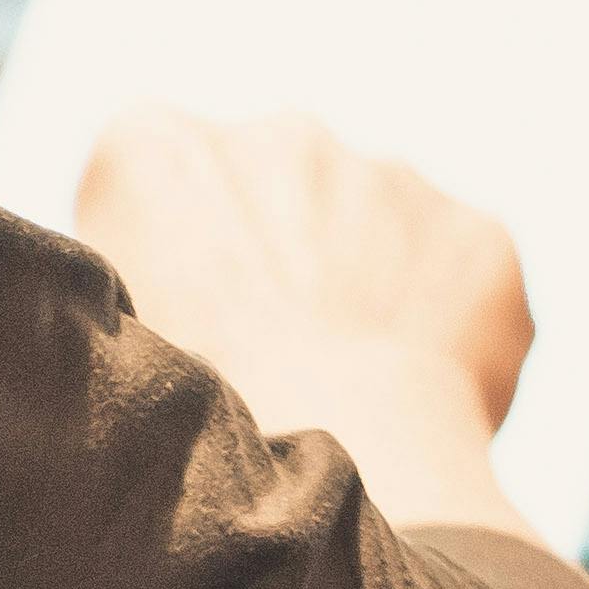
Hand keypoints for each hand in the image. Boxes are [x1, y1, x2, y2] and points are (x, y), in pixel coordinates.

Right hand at [73, 108, 538, 538]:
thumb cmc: (195, 411)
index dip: (177, 253)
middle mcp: (275, 132)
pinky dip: (440, 323)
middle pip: (275, 189)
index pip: (158, 181)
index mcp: (152, 145)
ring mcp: (388, 174)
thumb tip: (181, 273)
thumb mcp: (111, 322)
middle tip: (273, 356)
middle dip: (280, 252)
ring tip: (343, 386)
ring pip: (372, 224)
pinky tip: (410, 392)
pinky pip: (456, 273)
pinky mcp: (476, 233)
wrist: (336, 456)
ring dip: (362, 280)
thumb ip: (141, 263)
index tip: (192, 320)